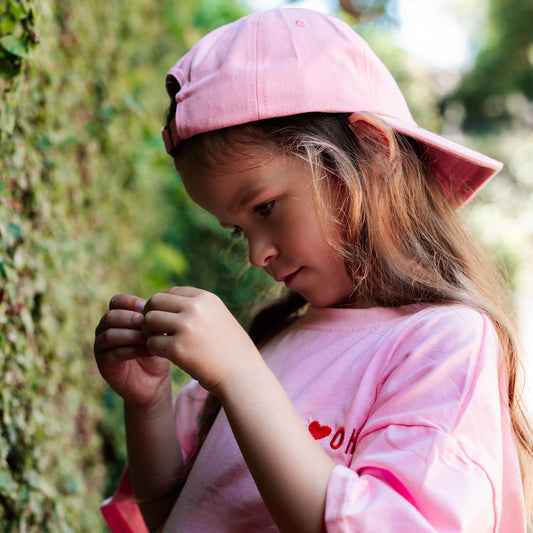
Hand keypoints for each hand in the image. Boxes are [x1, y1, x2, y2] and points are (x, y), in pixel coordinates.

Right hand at [94, 294, 170, 406]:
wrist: (154, 381)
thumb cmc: (156, 351)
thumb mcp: (156, 331)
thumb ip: (153, 318)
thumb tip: (158, 305)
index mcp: (116, 317)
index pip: (116, 301)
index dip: (131, 302)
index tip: (148, 308)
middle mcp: (103, 330)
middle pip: (111, 316)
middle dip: (132, 319)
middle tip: (150, 324)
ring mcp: (101, 348)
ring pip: (110, 334)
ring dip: (133, 334)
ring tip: (151, 338)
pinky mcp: (104, 365)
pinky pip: (115, 353)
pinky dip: (133, 350)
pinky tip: (150, 350)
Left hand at [142, 287, 259, 392]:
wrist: (242, 374)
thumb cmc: (229, 348)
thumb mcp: (218, 317)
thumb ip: (196, 307)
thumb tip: (164, 302)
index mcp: (206, 298)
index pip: (171, 292)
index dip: (163, 305)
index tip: (165, 318)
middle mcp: (195, 308)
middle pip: (156, 301)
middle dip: (151, 315)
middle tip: (155, 330)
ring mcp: (186, 327)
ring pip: (149, 320)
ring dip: (150, 332)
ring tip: (161, 342)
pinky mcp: (178, 348)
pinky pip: (152, 343)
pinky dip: (154, 350)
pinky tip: (166, 355)